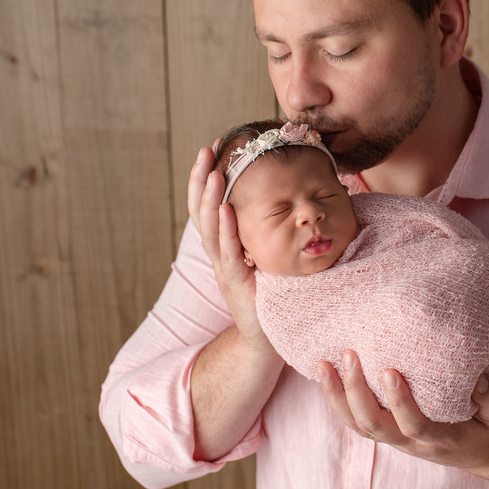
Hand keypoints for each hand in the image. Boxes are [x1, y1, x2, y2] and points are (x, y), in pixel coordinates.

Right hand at [187, 145, 262, 339]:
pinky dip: (227, 231)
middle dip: (203, 179)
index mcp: (225, 245)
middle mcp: (220, 254)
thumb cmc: (271, 295)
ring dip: (211, 199)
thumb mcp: (266, 256)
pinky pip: (230, 253)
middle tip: (206, 150)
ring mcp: (225, 269)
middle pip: (203, 211)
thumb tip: (285, 197)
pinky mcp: (237, 283)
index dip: (207, 178)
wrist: (266, 340)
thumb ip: (266, 231)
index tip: (212, 148)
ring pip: (211, 229)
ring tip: (215, 173)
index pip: (210, 205)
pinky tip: (226, 210)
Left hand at [317, 350, 488, 488]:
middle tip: (349, 355)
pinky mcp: (382, 430)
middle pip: (373, 426)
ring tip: (323, 363)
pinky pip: (352, 420)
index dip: (399, 402)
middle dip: (356, 392)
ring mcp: (392, 438)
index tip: (390, 370)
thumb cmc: (485, 426)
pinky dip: (335, 399)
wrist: (475, 451)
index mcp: (438, 438)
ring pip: (356, 425)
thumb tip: (478, 379)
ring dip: (336, 396)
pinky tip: (324, 373)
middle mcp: (409, 442)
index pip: (414, 424)